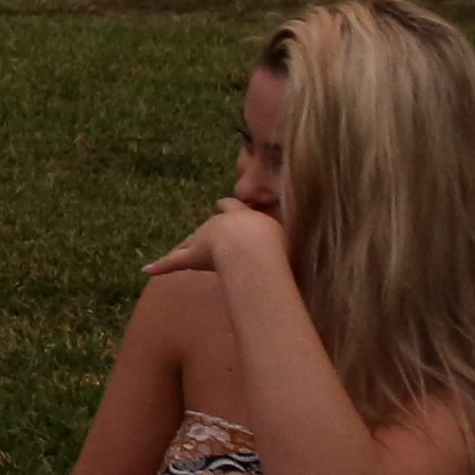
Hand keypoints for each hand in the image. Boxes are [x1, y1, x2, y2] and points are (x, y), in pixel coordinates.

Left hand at [144, 201, 290, 284]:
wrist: (253, 247)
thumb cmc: (278, 246)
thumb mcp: (294, 241)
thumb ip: (301, 246)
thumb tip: (328, 250)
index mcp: (244, 217)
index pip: (233, 208)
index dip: (229, 208)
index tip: (223, 204)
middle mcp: (222, 223)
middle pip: (211, 224)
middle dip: (210, 226)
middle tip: (208, 229)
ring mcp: (205, 239)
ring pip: (192, 242)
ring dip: (187, 245)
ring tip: (182, 249)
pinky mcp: (194, 255)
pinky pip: (174, 261)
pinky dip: (161, 266)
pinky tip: (147, 270)